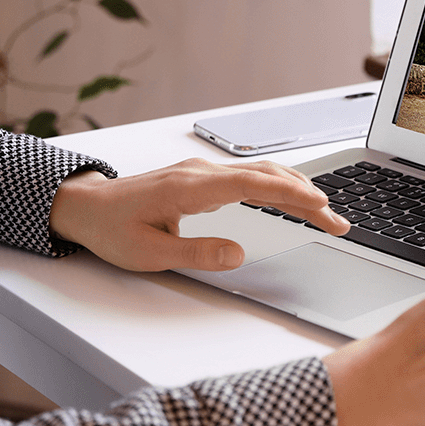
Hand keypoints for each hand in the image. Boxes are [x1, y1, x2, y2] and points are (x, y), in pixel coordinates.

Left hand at [48, 157, 350, 271]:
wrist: (85, 206)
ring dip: (296, 189)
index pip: (256, 186)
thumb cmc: (112, 229)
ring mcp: (202, 172)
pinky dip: (276, 186)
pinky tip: (291, 196)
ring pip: (260, 173)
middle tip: (339, 221)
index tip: (323, 208)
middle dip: (308, 197)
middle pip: (267, 177)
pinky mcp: (200, 178)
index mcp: (191, 187)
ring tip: (326, 211)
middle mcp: (201, 173)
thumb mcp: (151, 253)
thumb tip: (239, 253)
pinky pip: (247, 176)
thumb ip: (197, 253)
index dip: (294, 197)